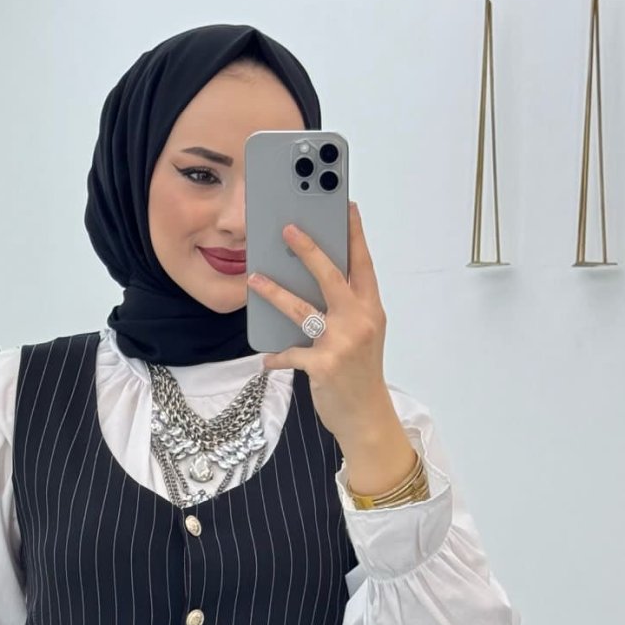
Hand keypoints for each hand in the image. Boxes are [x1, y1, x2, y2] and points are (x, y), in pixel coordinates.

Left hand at [246, 202, 391, 443]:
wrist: (367, 417)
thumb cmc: (360, 374)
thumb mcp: (363, 335)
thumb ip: (345, 309)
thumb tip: (311, 284)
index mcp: (371, 309)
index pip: (363, 264)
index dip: (355, 235)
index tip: (348, 207)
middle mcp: (360, 320)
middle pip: (331, 276)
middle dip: (308, 249)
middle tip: (287, 228)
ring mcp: (342, 342)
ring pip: (302, 308)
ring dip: (274, 292)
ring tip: (254, 279)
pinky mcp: (324, 365)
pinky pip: (291, 353)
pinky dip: (276, 356)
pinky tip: (266, 358)